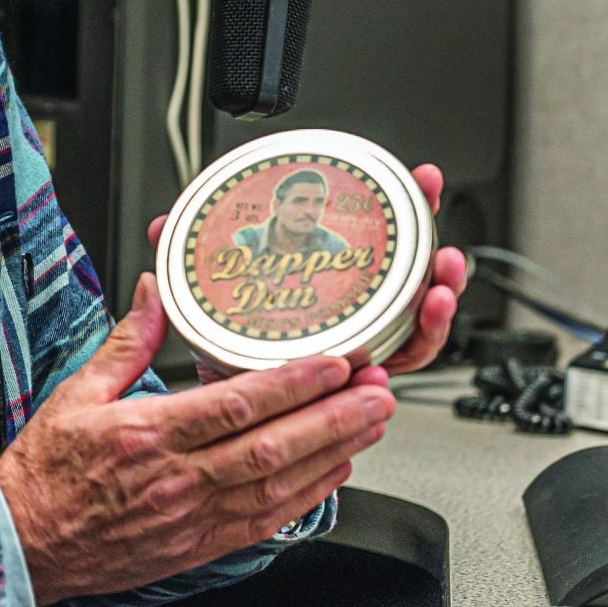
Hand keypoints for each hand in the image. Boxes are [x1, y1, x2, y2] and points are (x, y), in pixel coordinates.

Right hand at [0, 274, 393, 603]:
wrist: (22, 545)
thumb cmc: (45, 473)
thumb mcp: (77, 394)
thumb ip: (128, 341)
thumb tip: (157, 292)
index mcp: (147, 435)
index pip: (237, 406)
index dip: (295, 385)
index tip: (335, 363)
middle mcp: (177, 480)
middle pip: (273, 447)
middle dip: (336, 418)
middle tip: (379, 392)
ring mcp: (192, 519)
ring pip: (280, 486)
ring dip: (334, 454)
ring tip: (373, 424)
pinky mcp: (198, 547)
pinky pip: (265, 522)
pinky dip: (307, 497)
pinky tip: (335, 472)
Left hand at [145, 161, 470, 374]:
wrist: (213, 425)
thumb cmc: (217, 356)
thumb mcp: (203, 301)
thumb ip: (190, 263)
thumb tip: (163, 226)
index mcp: (327, 289)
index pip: (378, 241)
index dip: (406, 210)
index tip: (423, 181)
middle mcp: (355, 321)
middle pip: (411, 286)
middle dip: (438, 262)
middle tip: (445, 250)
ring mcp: (362, 358)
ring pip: (414, 336)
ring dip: (434, 314)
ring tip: (437, 295)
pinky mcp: (354, 398)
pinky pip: (387, 384)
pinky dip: (402, 367)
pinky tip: (394, 370)